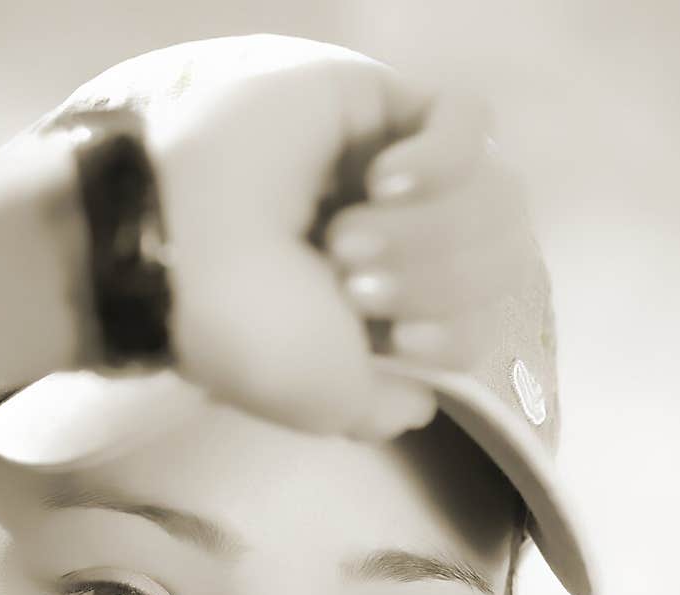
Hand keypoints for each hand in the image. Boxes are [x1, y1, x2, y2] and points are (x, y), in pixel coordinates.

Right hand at [149, 38, 528, 441]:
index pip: (484, 313)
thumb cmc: (247, 336)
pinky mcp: (377, 102)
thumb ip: (386, 407)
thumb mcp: (329, 402)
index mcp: (390, 311)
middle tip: (352, 286)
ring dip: (426, 228)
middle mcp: (400, 240)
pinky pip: (468, 117)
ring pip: (490, 188)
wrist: (180, 256)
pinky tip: (382, 179)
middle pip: (499, 252)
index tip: (400, 341)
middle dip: (436, 279)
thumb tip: (427, 401)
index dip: (460, 330)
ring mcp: (391, 168)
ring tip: (343, 238)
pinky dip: (442, 158)